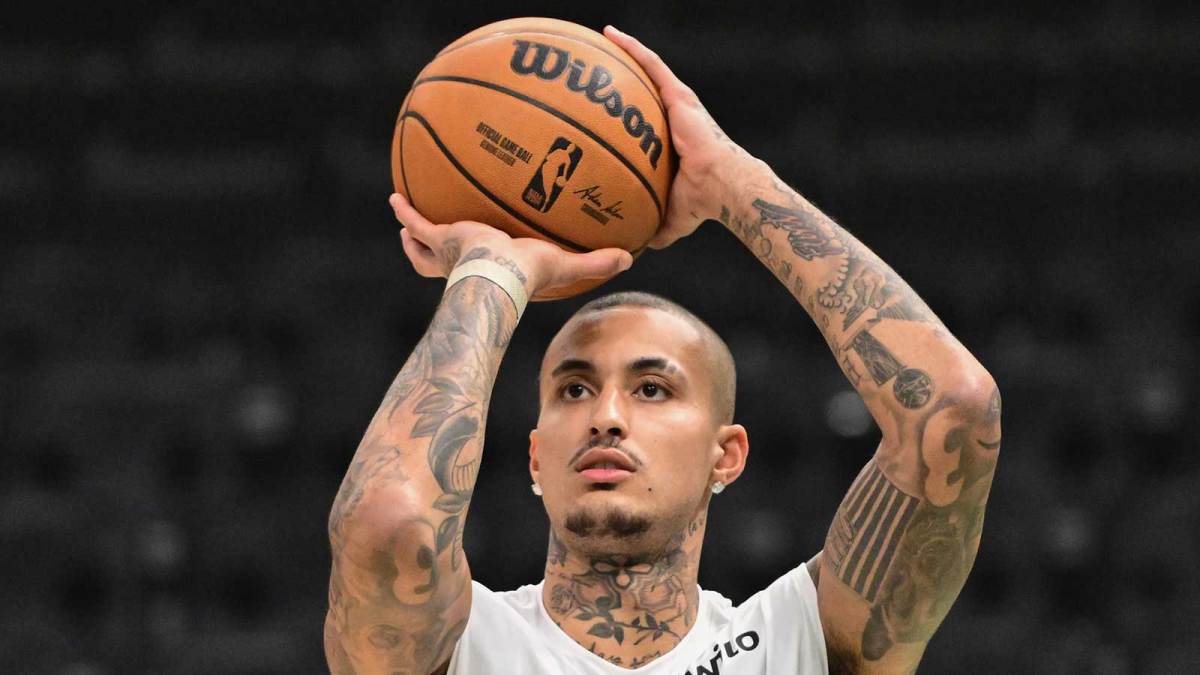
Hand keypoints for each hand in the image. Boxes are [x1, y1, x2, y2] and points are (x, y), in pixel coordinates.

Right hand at [390, 194, 632, 298]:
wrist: (499, 276)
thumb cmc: (529, 275)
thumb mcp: (566, 263)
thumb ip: (596, 261)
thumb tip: (630, 257)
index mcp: (492, 269)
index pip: (488, 268)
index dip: (486, 262)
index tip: (483, 251)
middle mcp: (466, 264)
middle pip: (443, 262)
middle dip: (433, 251)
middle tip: (427, 236)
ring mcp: (449, 251)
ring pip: (423, 247)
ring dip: (414, 237)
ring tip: (404, 220)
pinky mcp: (441, 238)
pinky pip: (418, 223)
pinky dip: (406, 212)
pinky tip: (395, 196)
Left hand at [604, 25, 758, 248]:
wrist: (722, 186)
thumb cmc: (703, 203)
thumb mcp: (672, 217)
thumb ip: (655, 228)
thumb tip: (638, 249)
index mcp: (673, 140)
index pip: (647, 119)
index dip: (629, 110)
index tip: (608, 105)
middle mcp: (676, 116)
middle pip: (645, 88)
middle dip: (624, 75)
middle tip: (597, 67)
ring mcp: (678, 103)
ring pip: (647, 68)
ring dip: (626, 51)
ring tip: (603, 38)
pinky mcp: (679, 95)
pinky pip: (651, 64)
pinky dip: (632, 48)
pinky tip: (611, 35)